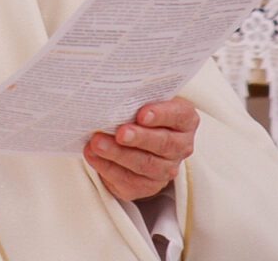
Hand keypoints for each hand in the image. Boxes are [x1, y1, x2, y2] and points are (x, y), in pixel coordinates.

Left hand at [83, 98, 197, 200]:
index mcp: (184, 120)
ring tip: (97, 143)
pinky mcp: (146, 185)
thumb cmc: (137, 112)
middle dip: (139, 137)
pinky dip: (107, 167)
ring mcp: (165, 168)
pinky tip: (93, 155)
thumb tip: (112, 93)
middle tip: (120, 132)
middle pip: (163, 143)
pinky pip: (128, 180)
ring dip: (118, 154)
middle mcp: (180, 146)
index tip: (142, 114)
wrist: (133, 141)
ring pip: (144, 164)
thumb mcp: (142, 100)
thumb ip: (135, 96)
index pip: (179, 115)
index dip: (161, 115)